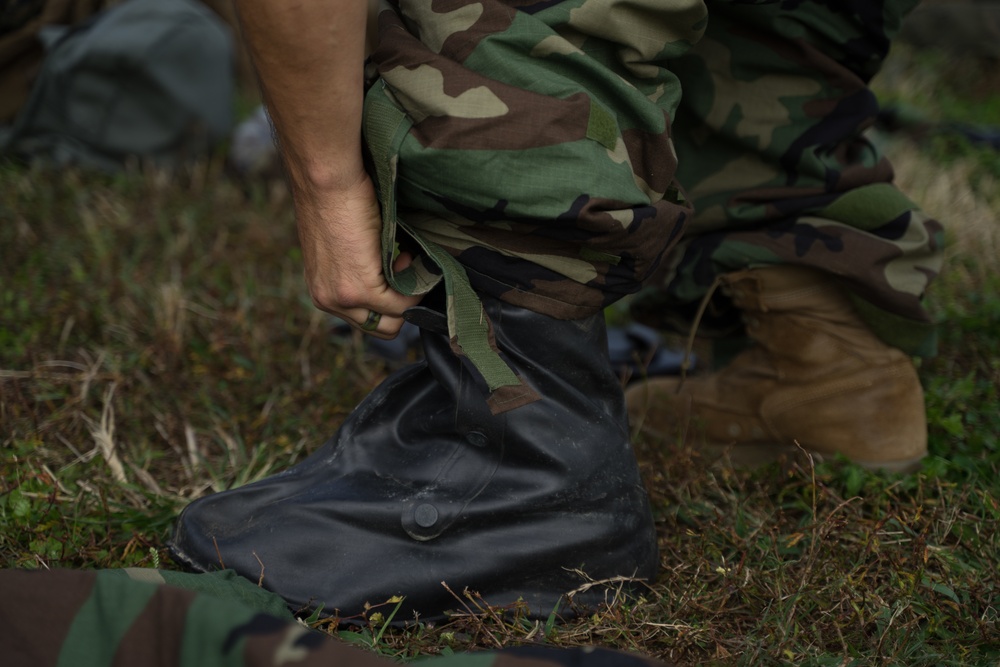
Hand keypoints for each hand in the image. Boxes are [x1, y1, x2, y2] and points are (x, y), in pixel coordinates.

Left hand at [295, 169, 421, 338]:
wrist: (328, 180)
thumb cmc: (336, 199)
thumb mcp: (344, 247)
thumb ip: (360, 271)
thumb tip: (394, 277)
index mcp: (323, 292)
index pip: (366, 320)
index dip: (388, 300)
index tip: (395, 268)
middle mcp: (327, 300)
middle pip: (381, 328)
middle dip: (401, 304)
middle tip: (402, 266)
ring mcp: (342, 298)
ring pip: (394, 320)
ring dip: (408, 294)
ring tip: (404, 258)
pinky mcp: (359, 288)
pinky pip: (401, 302)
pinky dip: (413, 284)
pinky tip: (406, 254)